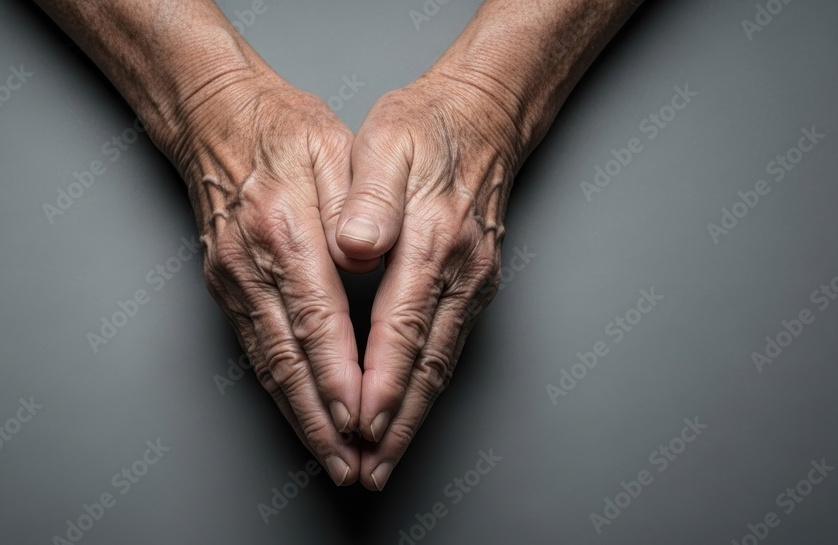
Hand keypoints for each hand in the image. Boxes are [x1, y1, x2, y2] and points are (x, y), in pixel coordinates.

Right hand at [180, 69, 361, 485]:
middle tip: (350, 463)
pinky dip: (277, 390)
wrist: (217, 117)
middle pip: (288, 357)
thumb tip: (363, 253)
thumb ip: (353, 202)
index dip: (340, 375)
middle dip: (321, 418)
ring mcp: (231, 278)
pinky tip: (298, 415)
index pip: (317, 317)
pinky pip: (253, 349)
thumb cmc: (285, 130)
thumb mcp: (332, 147)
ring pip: (267, 362)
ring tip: (329, 456)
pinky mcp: (224, 285)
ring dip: (299, 415)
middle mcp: (252, 262)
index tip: (363, 419)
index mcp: (285, 227)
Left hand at [336, 69, 525, 489]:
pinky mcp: (477, 287)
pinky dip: (427, 390)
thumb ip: (370, 198)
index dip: (380, 383)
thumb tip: (355, 244)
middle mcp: (460, 271)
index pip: (400, 327)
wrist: (482, 117)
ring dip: (414, 418)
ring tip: (385, 461)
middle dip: (397, 424)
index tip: (359, 428)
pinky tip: (409, 412)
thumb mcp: (387, 145)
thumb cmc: (425, 130)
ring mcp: (474, 283)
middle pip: (427, 364)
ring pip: (442, 365)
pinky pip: (449, 350)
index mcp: (431, 239)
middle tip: (369, 471)